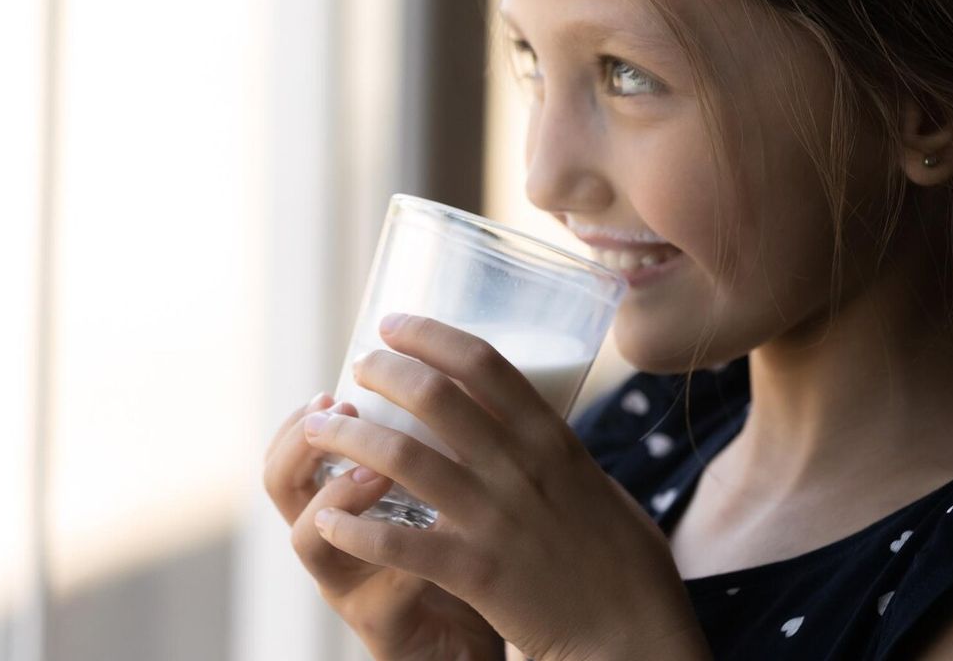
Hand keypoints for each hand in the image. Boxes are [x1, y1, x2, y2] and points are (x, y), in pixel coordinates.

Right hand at [263, 390, 504, 660]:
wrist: (471, 639)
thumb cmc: (457, 553)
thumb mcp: (436, 489)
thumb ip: (431, 440)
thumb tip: (450, 365)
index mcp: (338, 501)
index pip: (288, 448)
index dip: (299, 416)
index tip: (333, 389)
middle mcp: (331, 541)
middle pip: (279, 484)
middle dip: (303, 443)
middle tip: (347, 415)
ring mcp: (350, 585)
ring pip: (308, 537)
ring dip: (340, 493)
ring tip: (379, 470)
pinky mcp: (382, 625)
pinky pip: (382, 589)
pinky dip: (408, 557)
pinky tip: (442, 528)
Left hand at [300, 314, 710, 660]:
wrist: (632, 636)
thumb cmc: (625, 565)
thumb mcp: (597, 485)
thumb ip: (556, 453)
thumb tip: (528, 425)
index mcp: (552, 440)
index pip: (483, 363)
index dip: (429, 335)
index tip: (393, 324)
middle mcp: (520, 468)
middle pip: (433, 396)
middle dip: (383, 372)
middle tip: (357, 368)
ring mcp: (495, 518)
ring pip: (402, 458)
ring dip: (350, 438)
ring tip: (320, 429)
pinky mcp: (475, 571)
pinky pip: (398, 541)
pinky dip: (354, 526)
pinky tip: (326, 518)